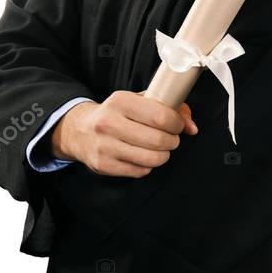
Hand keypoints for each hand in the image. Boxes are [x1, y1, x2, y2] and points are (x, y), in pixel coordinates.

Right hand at [51, 90, 197, 177]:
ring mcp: (105, 146)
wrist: (80, 130)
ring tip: (160, 149)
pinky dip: (148, 166)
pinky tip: (143, 156)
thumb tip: (191, 127)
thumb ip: (169, 108)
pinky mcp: (104, 165)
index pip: (160, 116)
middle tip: (171, 139)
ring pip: (151, 159)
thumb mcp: (138, 101)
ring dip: (163, 156)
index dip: (177, 124)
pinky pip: (140, 171)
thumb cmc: (116, 114)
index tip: (178, 125)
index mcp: (120, 101)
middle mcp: (109, 123)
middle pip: (158, 140)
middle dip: (172, 141)